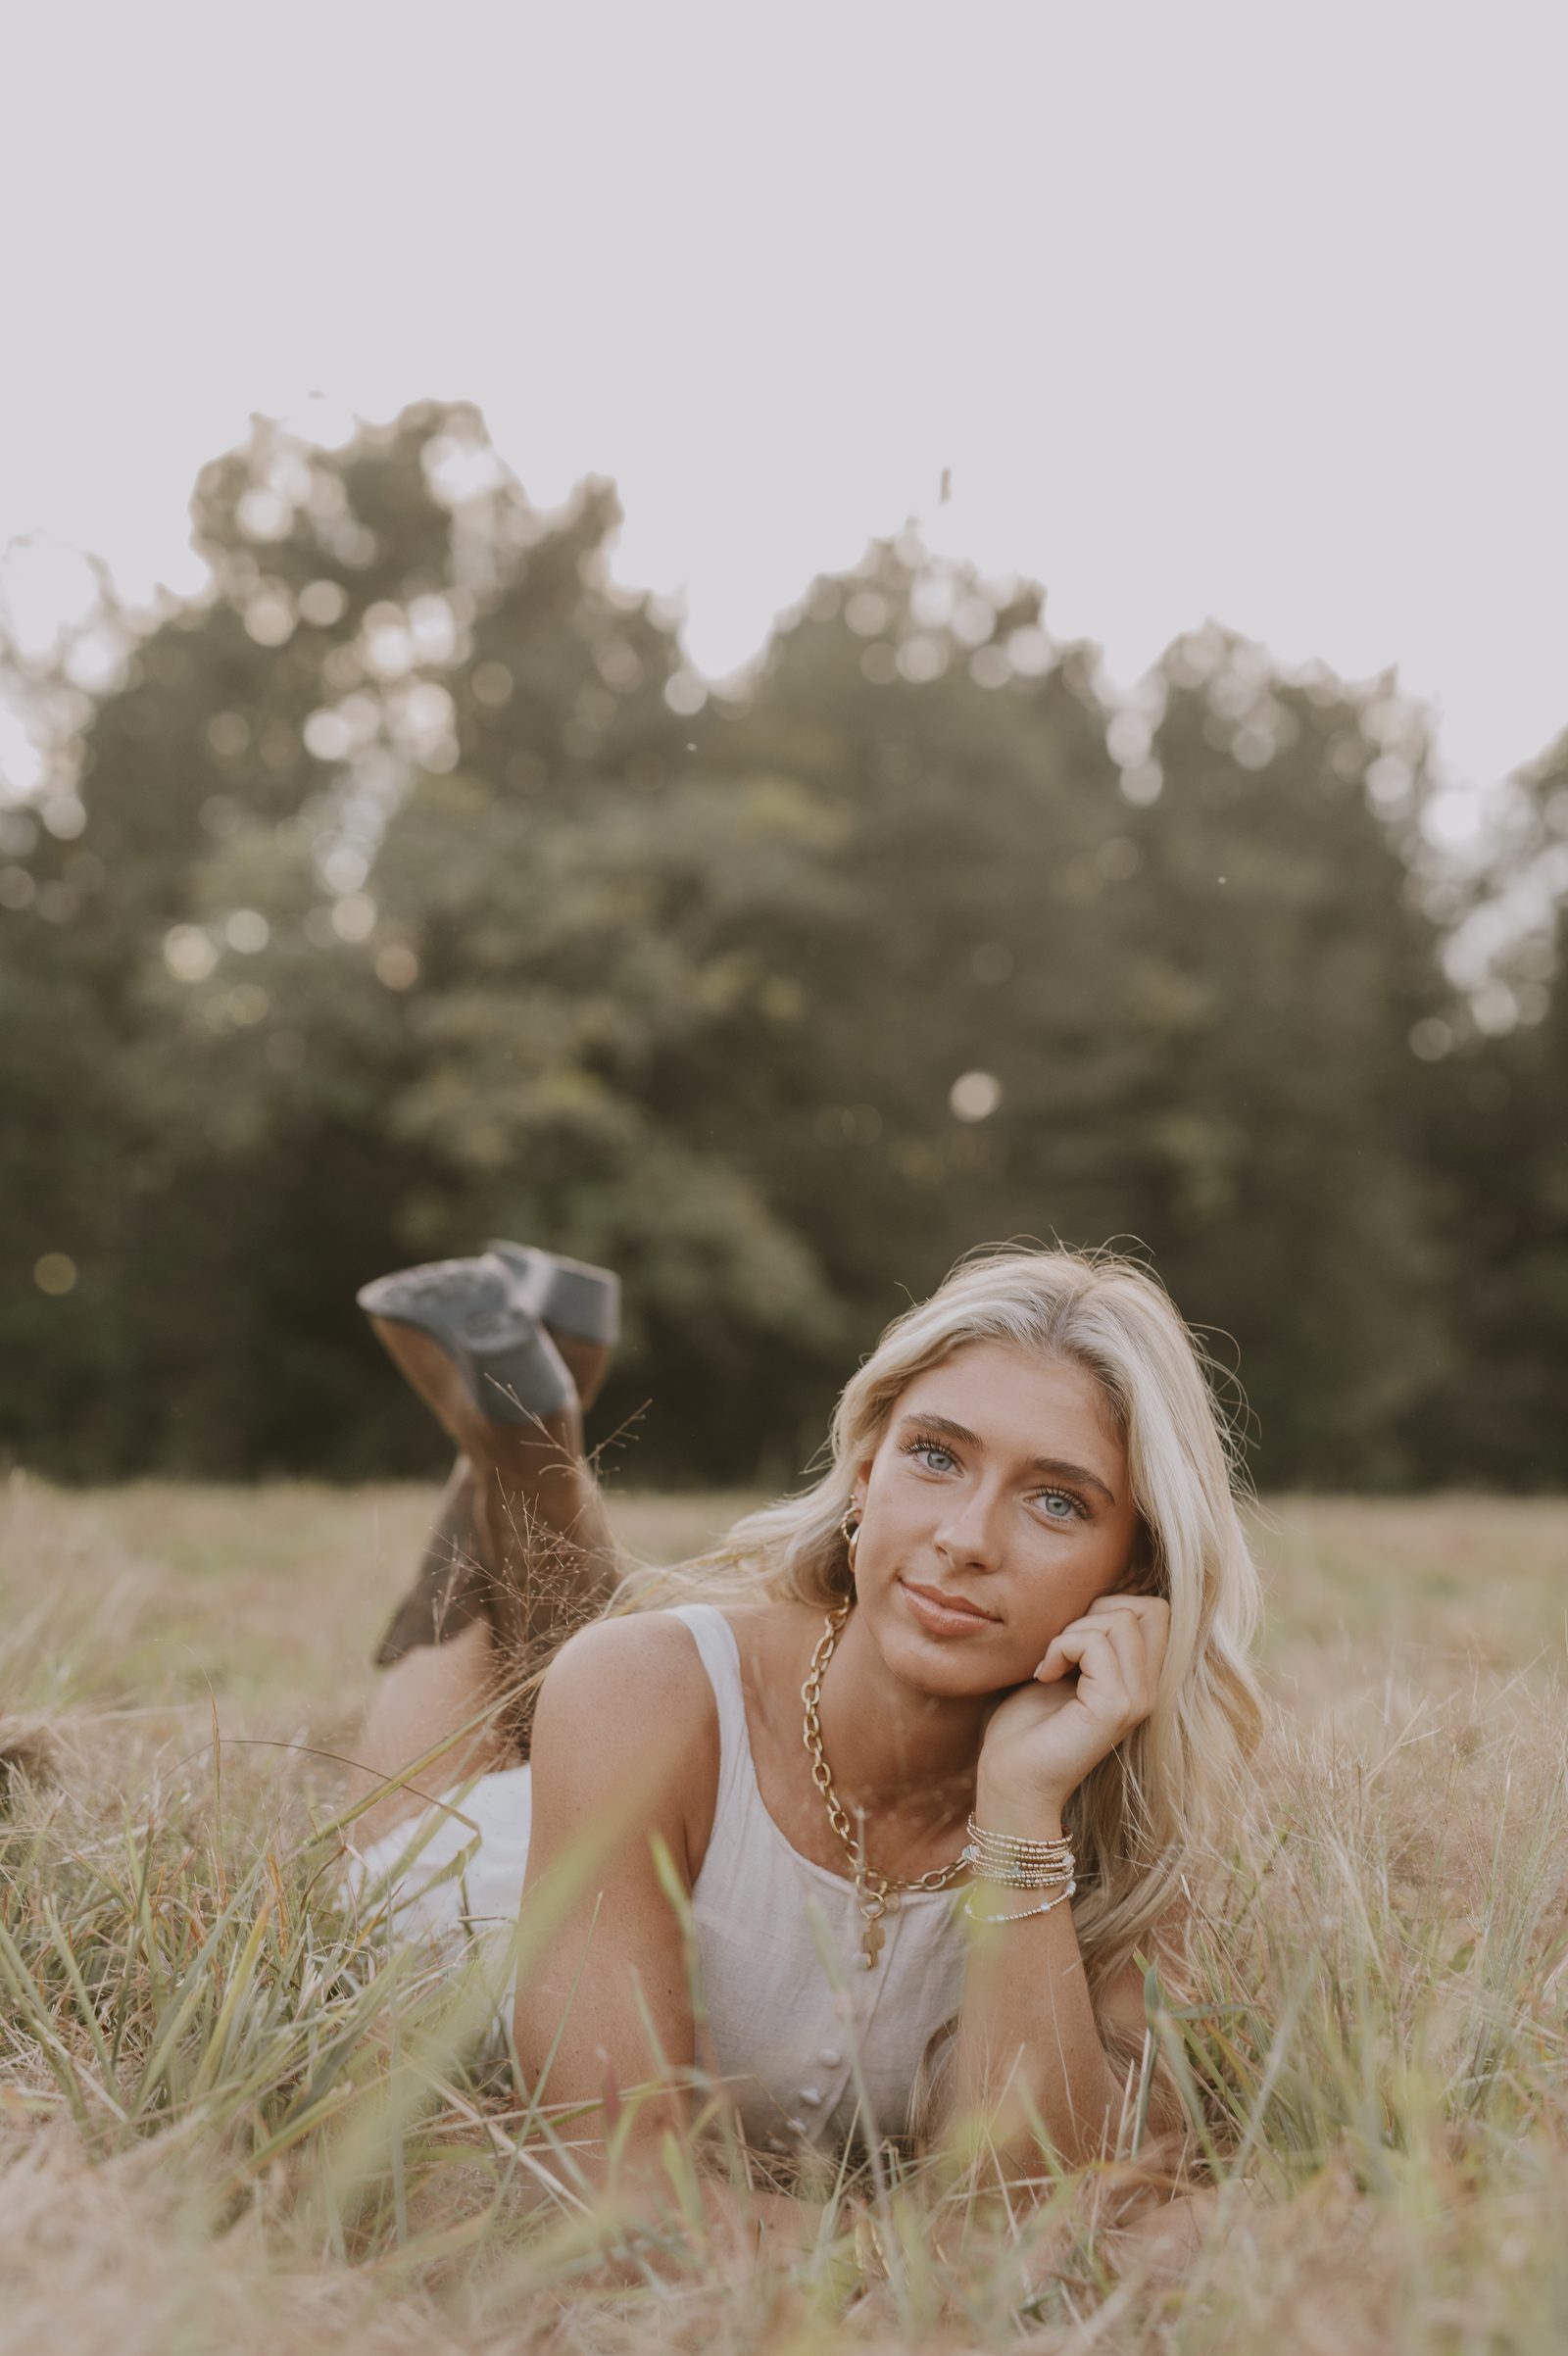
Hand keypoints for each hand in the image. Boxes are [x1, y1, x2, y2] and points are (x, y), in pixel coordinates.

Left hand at [976, 1594, 1169, 1822]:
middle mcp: (1151, 1690)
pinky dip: (1060, 1647)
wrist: (1012, 1779)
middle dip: (1099, 1610)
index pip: (1160, 1611)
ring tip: (1052, 1664)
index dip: (1114, 1605)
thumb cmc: (1029, 1724)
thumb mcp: (1067, 1667)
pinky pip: (1095, 1643)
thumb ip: (1090, 1636)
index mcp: (1143, 1680)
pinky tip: (1045, 1675)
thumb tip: (1096, 1596)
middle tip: (1064, 1645)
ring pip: (1122, 1620)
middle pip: (1153, 1608)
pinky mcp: (1116, 1707)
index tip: (1074, 1637)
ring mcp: (1138, 1700)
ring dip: (1073, 1631)